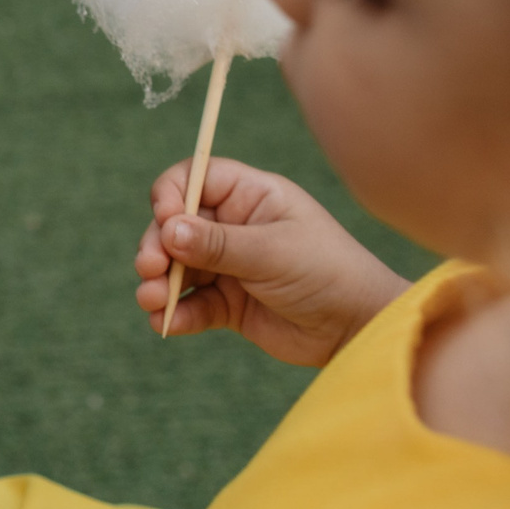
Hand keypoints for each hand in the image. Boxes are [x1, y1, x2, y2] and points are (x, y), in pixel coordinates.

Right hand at [135, 158, 407, 363]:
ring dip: (158, 283)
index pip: (194, 179)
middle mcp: (234, 226)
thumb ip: (218, 244)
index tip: (165, 220)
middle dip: (157, 246)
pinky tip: (167, 324)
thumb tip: (167, 230)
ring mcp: (229, 266)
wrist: (359, 330)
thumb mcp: (273, 252)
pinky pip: (191, 304)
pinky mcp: (228, 304)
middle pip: (174, 225)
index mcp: (251, 196)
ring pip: (176, 267)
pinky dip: (175, 313)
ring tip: (153, 300)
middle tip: (150, 268)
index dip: (171, 195)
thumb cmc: (328, 273)